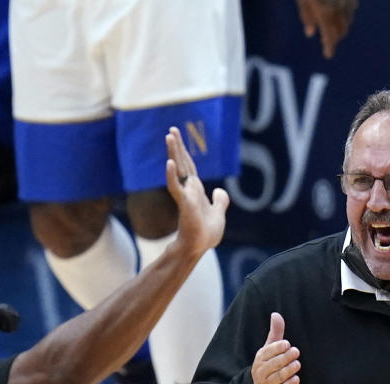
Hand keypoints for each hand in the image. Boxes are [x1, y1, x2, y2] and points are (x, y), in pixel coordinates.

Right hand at [165, 126, 228, 256]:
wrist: (199, 247)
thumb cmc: (206, 233)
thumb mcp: (218, 214)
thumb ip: (220, 202)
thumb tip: (220, 191)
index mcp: (196, 190)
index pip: (189, 166)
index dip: (184, 151)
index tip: (177, 136)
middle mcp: (189, 189)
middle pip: (182, 163)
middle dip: (177, 147)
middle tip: (171, 130)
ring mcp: (185, 195)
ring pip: (178, 170)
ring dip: (174, 153)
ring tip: (169, 137)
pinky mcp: (184, 204)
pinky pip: (176, 187)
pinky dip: (172, 175)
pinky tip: (169, 164)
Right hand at [252, 312, 300, 383]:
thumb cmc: (268, 363)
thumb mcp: (269, 348)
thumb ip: (275, 332)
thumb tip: (275, 314)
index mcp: (260, 358)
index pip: (268, 352)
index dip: (277, 348)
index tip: (287, 344)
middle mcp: (261, 371)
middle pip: (274, 364)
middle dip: (285, 358)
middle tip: (296, 352)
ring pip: (278, 376)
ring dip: (288, 370)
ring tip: (297, 364)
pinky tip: (296, 379)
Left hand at [295, 0, 357, 58]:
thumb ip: (307, 16)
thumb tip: (310, 34)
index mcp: (325, 12)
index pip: (329, 36)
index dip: (329, 47)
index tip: (328, 55)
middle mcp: (340, 7)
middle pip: (341, 30)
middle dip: (335, 38)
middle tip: (326, 42)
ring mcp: (348, 0)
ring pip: (348, 19)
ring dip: (342, 27)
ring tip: (332, 29)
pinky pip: (352, 7)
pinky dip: (347, 14)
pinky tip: (340, 14)